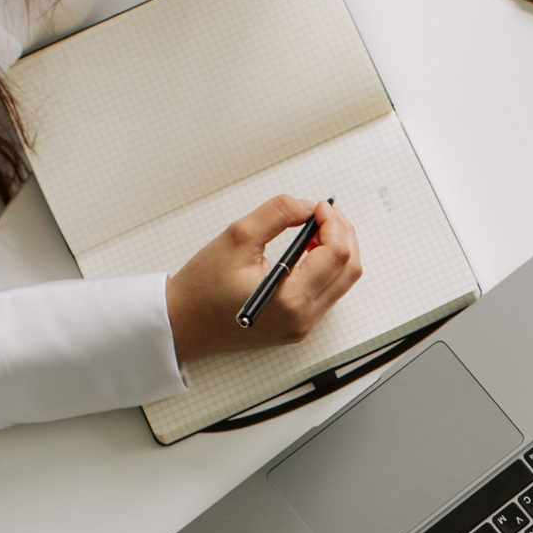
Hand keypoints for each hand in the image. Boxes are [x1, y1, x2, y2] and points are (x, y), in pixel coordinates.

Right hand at [167, 196, 360, 366]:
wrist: (183, 323)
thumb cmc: (202, 287)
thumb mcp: (238, 236)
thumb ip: (278, 213)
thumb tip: (308, 206)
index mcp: (290, 300)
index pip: (336, 255)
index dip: (333, 223)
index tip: (319, 206)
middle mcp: (303, 318)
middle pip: (349, 270)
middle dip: (343, 234)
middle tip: (325, 213)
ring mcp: (303, 326)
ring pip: (342, 282)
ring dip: (337, 250)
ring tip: (316, 228)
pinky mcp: (298, 326)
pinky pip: (328, 293)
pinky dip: (326, 267)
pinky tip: (309, 250)